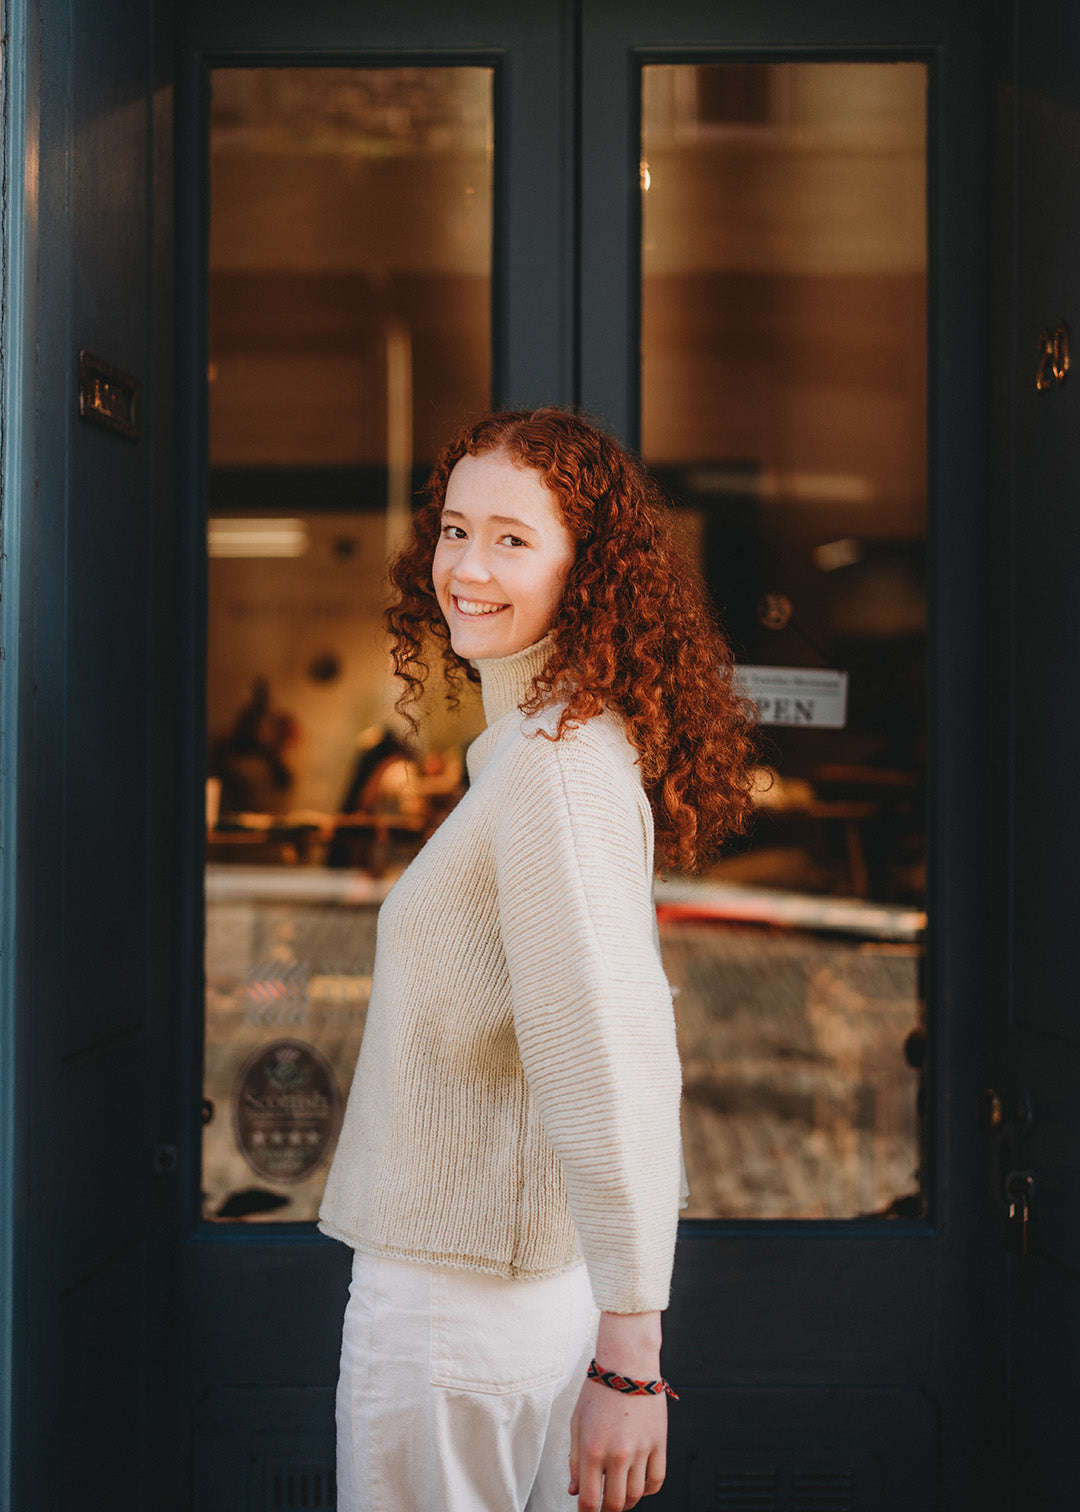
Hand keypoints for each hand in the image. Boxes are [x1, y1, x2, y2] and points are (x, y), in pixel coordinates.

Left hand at [567, 1311, 667, 1511]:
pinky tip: (639, 1483)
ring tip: (620, 1494)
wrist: (628, 1363)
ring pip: (636, 1496)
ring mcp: (641, 1450)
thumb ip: (574, 1460)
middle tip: (603, 1505)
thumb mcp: (576, 1423)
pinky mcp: (659, 1444)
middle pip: (615, 1504)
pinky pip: (656, 1481)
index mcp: (592, 1449)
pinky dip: (648, 1490)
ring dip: (627, 1501)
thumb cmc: (600, 1388)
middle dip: (606, 1510)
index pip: (589, 1500)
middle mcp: (617, 1454)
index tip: (586, 1511)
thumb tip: (575, 1489)